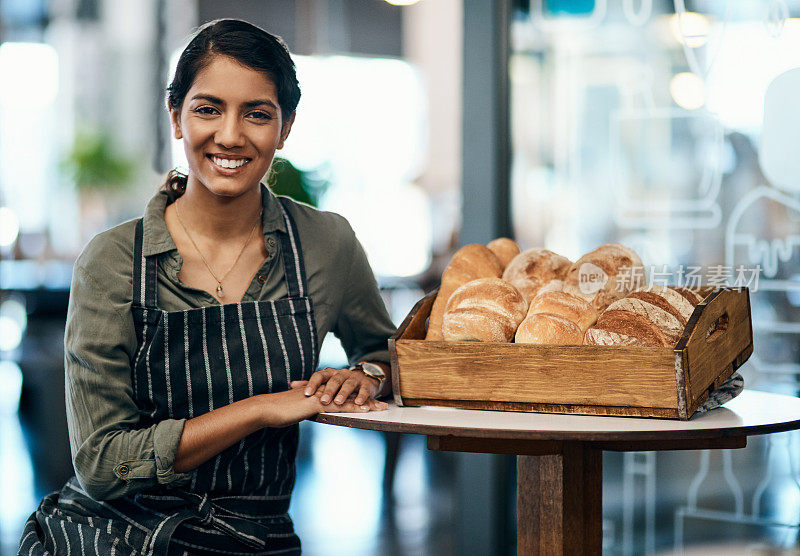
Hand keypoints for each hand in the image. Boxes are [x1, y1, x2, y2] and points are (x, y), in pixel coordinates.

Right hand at [261, 383, 384, 427]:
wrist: (267, 409)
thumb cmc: (278, 412)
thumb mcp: (296, 411)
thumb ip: (305, 410)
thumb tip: (308, 413)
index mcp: (318, 393)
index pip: (341, 395)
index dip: (357, 399)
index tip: (370, 404)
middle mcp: (322, 391)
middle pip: (349, 395)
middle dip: (367, 401)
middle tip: (383, 405)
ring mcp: (321, 396)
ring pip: (348, 399)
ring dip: (366, 404)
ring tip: (381, 408)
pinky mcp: (318, 403)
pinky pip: (340, 405)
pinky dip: (354, 408)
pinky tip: (365, 410)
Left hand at [291, 367, 386, 406]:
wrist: (364, 378)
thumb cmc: (340, 383)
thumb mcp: (326, 382)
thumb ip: (310, 384)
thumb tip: (292, 384)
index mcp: (330, 373)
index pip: (319, 376)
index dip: (312, 384)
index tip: (306, 394)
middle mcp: (342, 374)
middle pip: (334, 380)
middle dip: (329, 391)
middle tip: (324, 401)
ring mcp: (354, 379)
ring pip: (348, 385)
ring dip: (344, 393)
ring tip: (339, 402)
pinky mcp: (366, 385)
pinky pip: (364, 390)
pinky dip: (362, 396)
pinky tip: (359, 403)